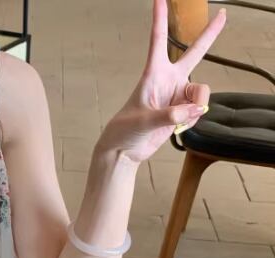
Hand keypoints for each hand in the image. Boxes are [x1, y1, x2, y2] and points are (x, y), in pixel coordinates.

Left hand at [98, 0, 225, 163]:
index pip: (158, 41)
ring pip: (201, 93)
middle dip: (209, 34)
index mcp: (154, 74)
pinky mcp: (183, 110)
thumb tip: (192, 111)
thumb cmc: (125, 130)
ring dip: (195, 107)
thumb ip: (168, 116)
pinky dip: (191, 120)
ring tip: (179, 120)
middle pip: (195, 53)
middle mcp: (169, 80)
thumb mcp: (143, 121)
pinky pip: (198, 110)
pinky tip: (177, 128)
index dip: (160, 19)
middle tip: (224, 14)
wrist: (125, 150)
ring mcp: (178, 95)